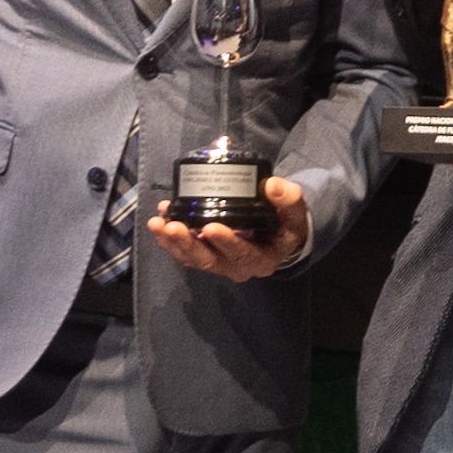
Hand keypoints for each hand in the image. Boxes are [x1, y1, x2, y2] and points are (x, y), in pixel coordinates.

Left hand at [146, 177, 309, 281]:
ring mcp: (218, 262)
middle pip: (208, 260)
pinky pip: (184, 251)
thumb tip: (272, 185)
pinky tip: (160, 218)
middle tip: (171, 226)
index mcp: (261, 259)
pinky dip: (169, 237)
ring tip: (157, 223)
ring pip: (192, 258)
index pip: (242, 254)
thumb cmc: (285, 224)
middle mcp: (236, 267)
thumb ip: (289, 199)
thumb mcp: (295, 213)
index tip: (211, 228)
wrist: (278, 237)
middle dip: (187, 244)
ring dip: (172, 242)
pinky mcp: (205, 253)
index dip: (226, 243)